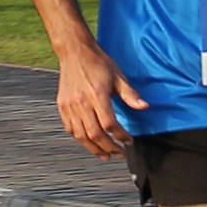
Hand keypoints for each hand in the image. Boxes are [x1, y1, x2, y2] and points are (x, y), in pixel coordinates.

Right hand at [52, 43, 145, 157]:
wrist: (75, 52)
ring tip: (105, 155)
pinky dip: (80, 138)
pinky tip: (89, 142)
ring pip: (81, 135)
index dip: (121, 136)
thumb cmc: (98, 63)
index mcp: (97, 95)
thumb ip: (130, 94)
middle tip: (119, 154)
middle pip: (95, 134)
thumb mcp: (118, 76)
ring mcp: (70, 105)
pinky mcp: (62, 105)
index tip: (129, 141)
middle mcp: (81, 103)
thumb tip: (144, 107)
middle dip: (109, 147)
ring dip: (94, 148)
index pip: (110, 124)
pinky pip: (70, 128)